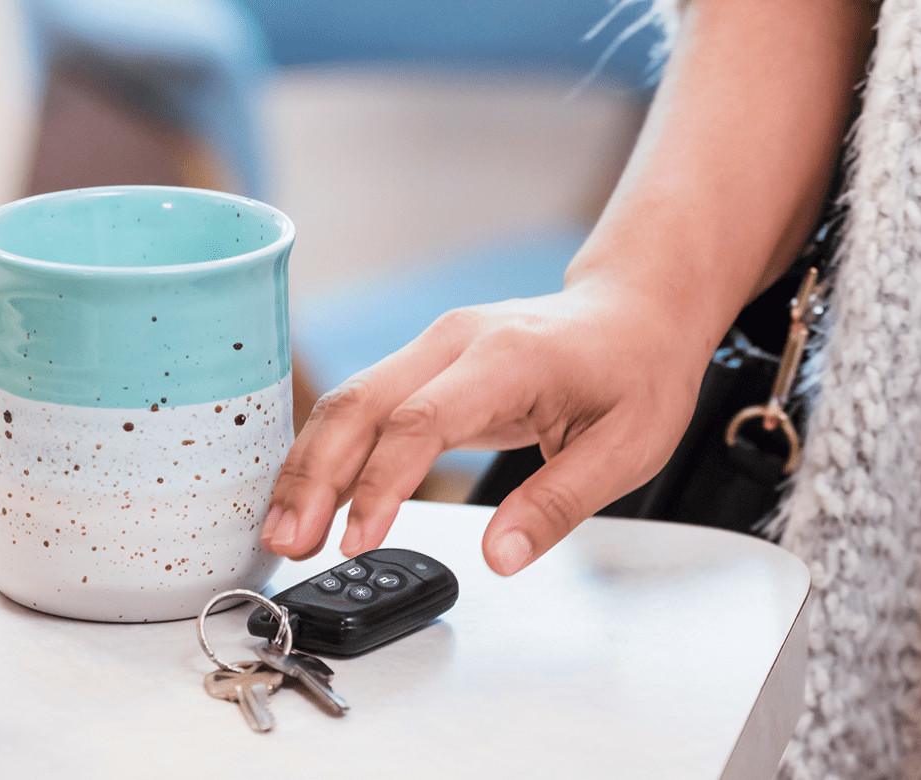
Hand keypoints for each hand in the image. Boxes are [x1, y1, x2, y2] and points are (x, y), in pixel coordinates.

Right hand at [259, 276, 712, 574]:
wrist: (633, 309)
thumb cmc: (636, 371)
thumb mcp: (627, 447)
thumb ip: (558, 502)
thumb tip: (499, 558)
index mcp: (507, 358)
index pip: (420, 421)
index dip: (380, 484)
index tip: (355, 542)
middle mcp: (456, 342)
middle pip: (361, 402)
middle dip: (314, 475)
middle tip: (287, 542)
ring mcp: (435, 346)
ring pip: (351, 400)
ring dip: (311, 464)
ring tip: (284, 530)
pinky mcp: (426, 363)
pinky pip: (367, 404)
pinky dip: (333, 450)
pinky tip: (313, 495)